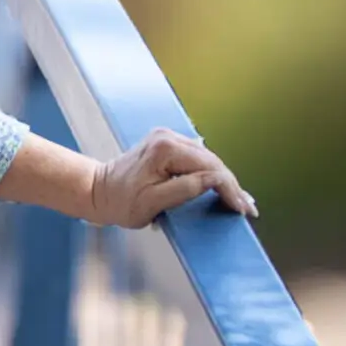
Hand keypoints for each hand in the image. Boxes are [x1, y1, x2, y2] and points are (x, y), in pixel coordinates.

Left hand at [83, 127, 255, 226]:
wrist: (97, 191)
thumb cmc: (120, 203)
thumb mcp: (152, 203)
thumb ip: (185, 189)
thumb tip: (215, 180)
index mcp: (165, 149)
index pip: (208, 168)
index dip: (229, 189)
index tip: (242, 208)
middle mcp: (168, 137)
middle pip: (212, 161)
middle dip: (232, 185)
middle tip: (249, 208)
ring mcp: (168, 138)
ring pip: (207, 159)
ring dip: (224, 180)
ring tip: (241, 201)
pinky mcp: (167, 143)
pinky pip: (197, 159)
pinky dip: (211, 174)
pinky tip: (224, 188)